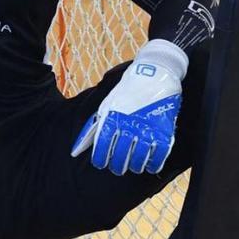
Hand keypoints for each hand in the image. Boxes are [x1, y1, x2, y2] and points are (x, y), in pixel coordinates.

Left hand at [71, 39, 187, 175]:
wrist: (155, 72)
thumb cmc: (127, 90)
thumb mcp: (107, 106)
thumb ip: (92, 129)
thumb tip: (75, 151)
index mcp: (112, 118)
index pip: (103, 147)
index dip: (101, 160)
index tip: (102, 163)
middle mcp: (128, 125)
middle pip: (120, 157)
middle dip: (118, 166)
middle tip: (119, 167)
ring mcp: (147, 129)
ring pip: (138, 159)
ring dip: (134, 166)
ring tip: (133, 165)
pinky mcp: (164, 130)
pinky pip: (158, 155)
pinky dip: (153, 164)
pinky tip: (150, 164)